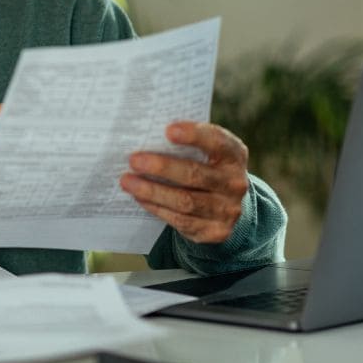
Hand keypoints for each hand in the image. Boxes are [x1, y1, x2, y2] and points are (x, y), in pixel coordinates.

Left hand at [120, 121, 249, 242]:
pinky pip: (181, 220)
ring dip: (152, 191)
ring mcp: (227, 210)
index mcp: (234, 155)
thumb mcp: (207, 153)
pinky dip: (157, 208)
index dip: (194, 135)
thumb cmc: (206, 168)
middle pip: (195, 174)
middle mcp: (235, 183)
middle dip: (162, 167)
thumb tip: (147, 137)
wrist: (227, 206)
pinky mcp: (215, 231)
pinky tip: (140, 198)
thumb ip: (187, 145)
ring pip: (185, 201)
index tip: (168, 130)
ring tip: (128, 181)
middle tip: (134, 160)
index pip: (218, 141)